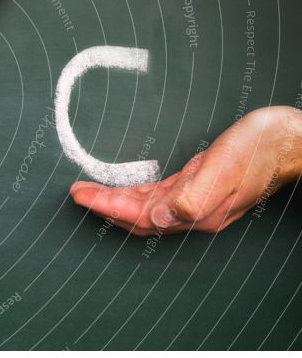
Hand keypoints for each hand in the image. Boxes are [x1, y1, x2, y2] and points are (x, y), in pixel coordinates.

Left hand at [70, 106, 301, 234]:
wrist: (289, 140)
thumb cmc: (260, 150)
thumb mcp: (225, 169)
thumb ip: (193, 197)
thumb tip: (162, 217)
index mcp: (196, 212)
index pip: (139, 216)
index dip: (107, 207)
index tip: (81, 195)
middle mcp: (192, 212)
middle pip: (136, 217)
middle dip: (104, 206)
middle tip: (77, 192)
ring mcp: (195, 201)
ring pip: (144, 208)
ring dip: (115, 201)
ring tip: (89, 190)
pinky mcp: (197, 186)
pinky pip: (157, 197)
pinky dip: (135, 194)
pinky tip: (124, 189)